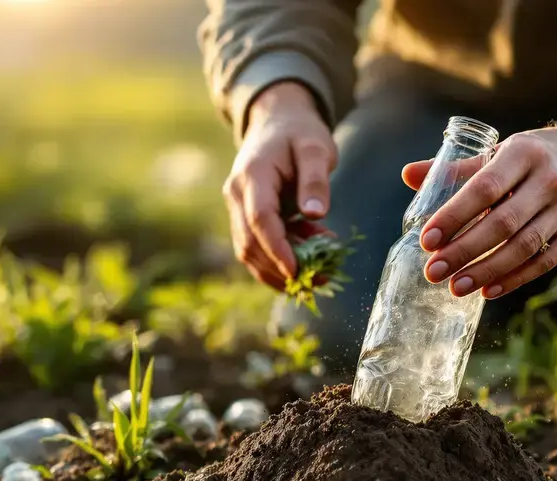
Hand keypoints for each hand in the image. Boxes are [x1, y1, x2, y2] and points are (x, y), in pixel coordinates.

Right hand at [223, 82, 336, 289]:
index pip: (259, 219)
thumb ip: (315, 178)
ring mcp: (238, 208)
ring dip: (280, 269)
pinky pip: (258, 246)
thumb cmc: (299, 133)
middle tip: (318, 281)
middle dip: (280, 268)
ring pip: (250, 251)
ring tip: (319, 275)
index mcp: (252, 175)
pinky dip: (281, 258)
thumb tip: (316, 212)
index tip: (296, 271)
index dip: (276, 248)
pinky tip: (310, 256)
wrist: (277, 122)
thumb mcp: (315, 148)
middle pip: (249, 243)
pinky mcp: (246, 218)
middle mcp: (237, 195)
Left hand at [403, 118, 556, 298]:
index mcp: (524, 153)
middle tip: (433, 271)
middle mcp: (550, 179)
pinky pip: (544, 262)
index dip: (454, 215)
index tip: (427, 239)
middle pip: (502, 223)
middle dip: (464, 251)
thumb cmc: (539, 156)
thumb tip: (408, 175)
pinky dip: (514, 278)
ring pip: (523, 246)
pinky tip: (488, 290)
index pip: (484, 188)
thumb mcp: (504, 152)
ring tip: (456, 287)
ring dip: (486, 270)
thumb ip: (459, 169)